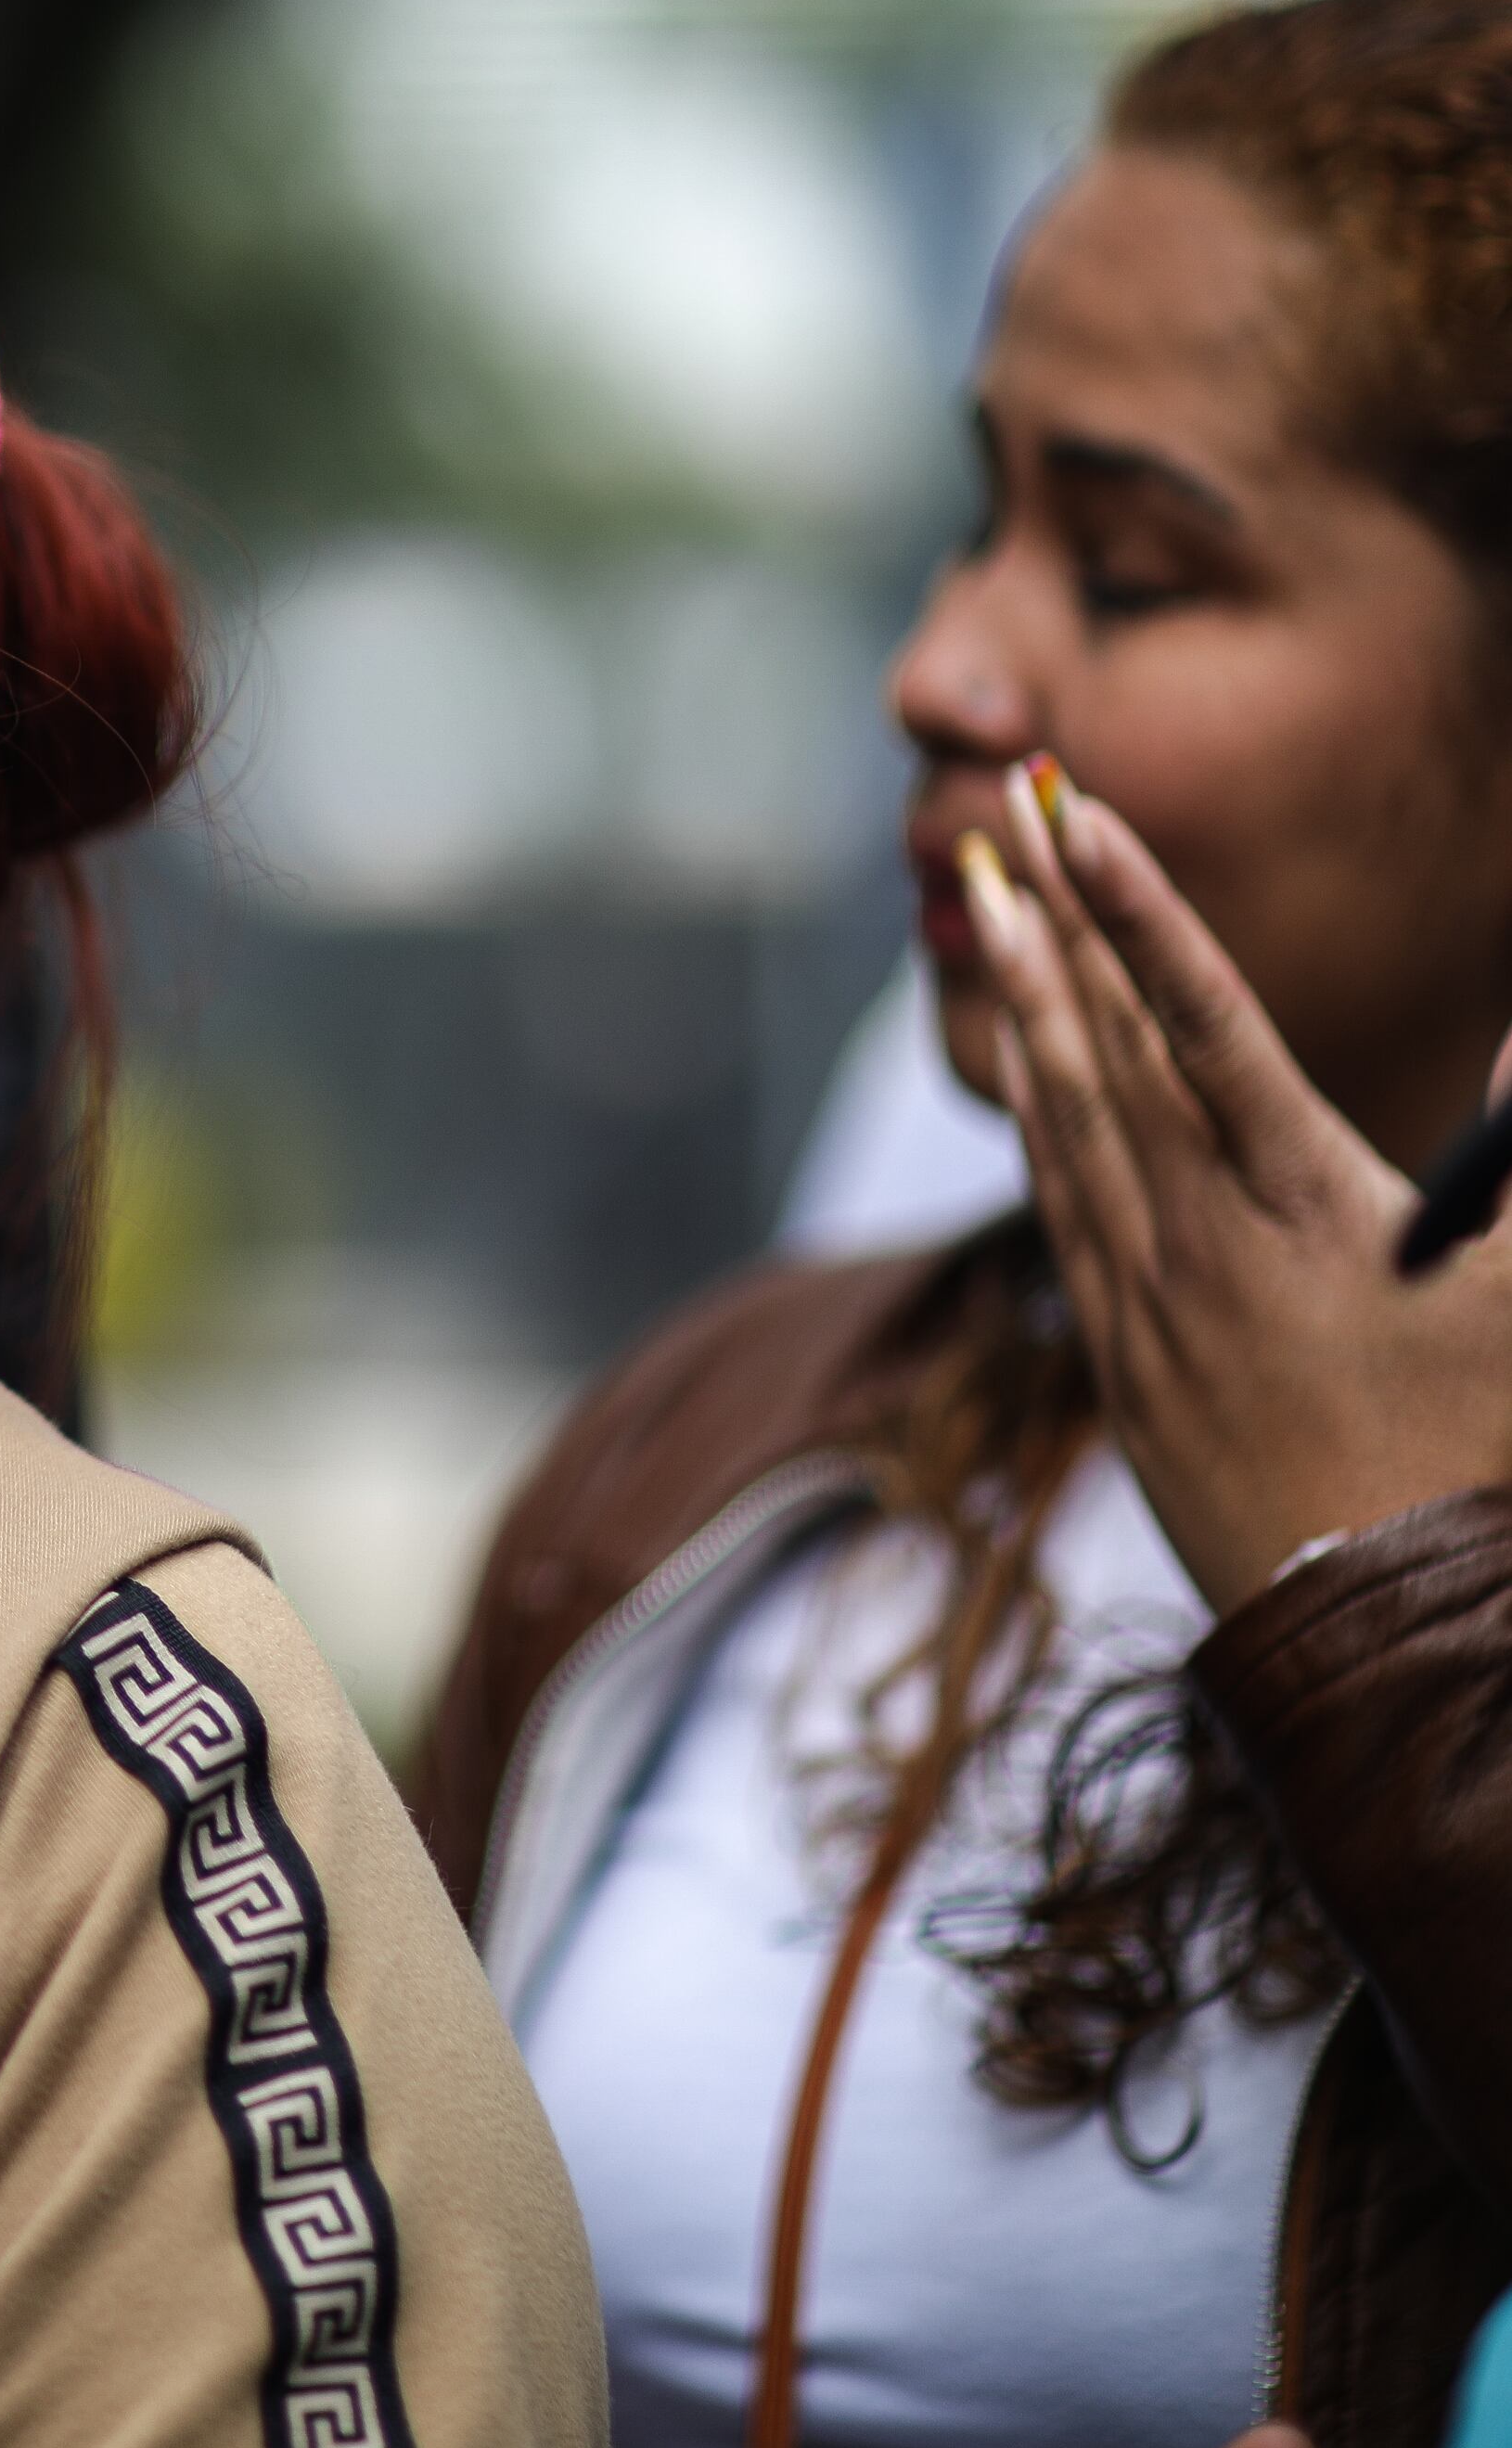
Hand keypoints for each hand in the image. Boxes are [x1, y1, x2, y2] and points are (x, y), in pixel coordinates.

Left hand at [962, 759, 1511, 1608]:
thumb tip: (1511, 1048)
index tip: (1083, 820)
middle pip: (1109, 1047)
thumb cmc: (1487, 1464)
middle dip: (1059, 917)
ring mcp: (1148, 1305)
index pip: (1205, 1023)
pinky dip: (1038, 1120)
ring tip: (988, 895)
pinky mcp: (1125, 1367)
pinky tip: (1022, 1067)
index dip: (1145, 913)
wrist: (1385, 1640)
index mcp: (1305, 1209)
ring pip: (1067, 1117)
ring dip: (1030, 999)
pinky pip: (1064, 1211)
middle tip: (1005, 807)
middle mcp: (1202, 1242)